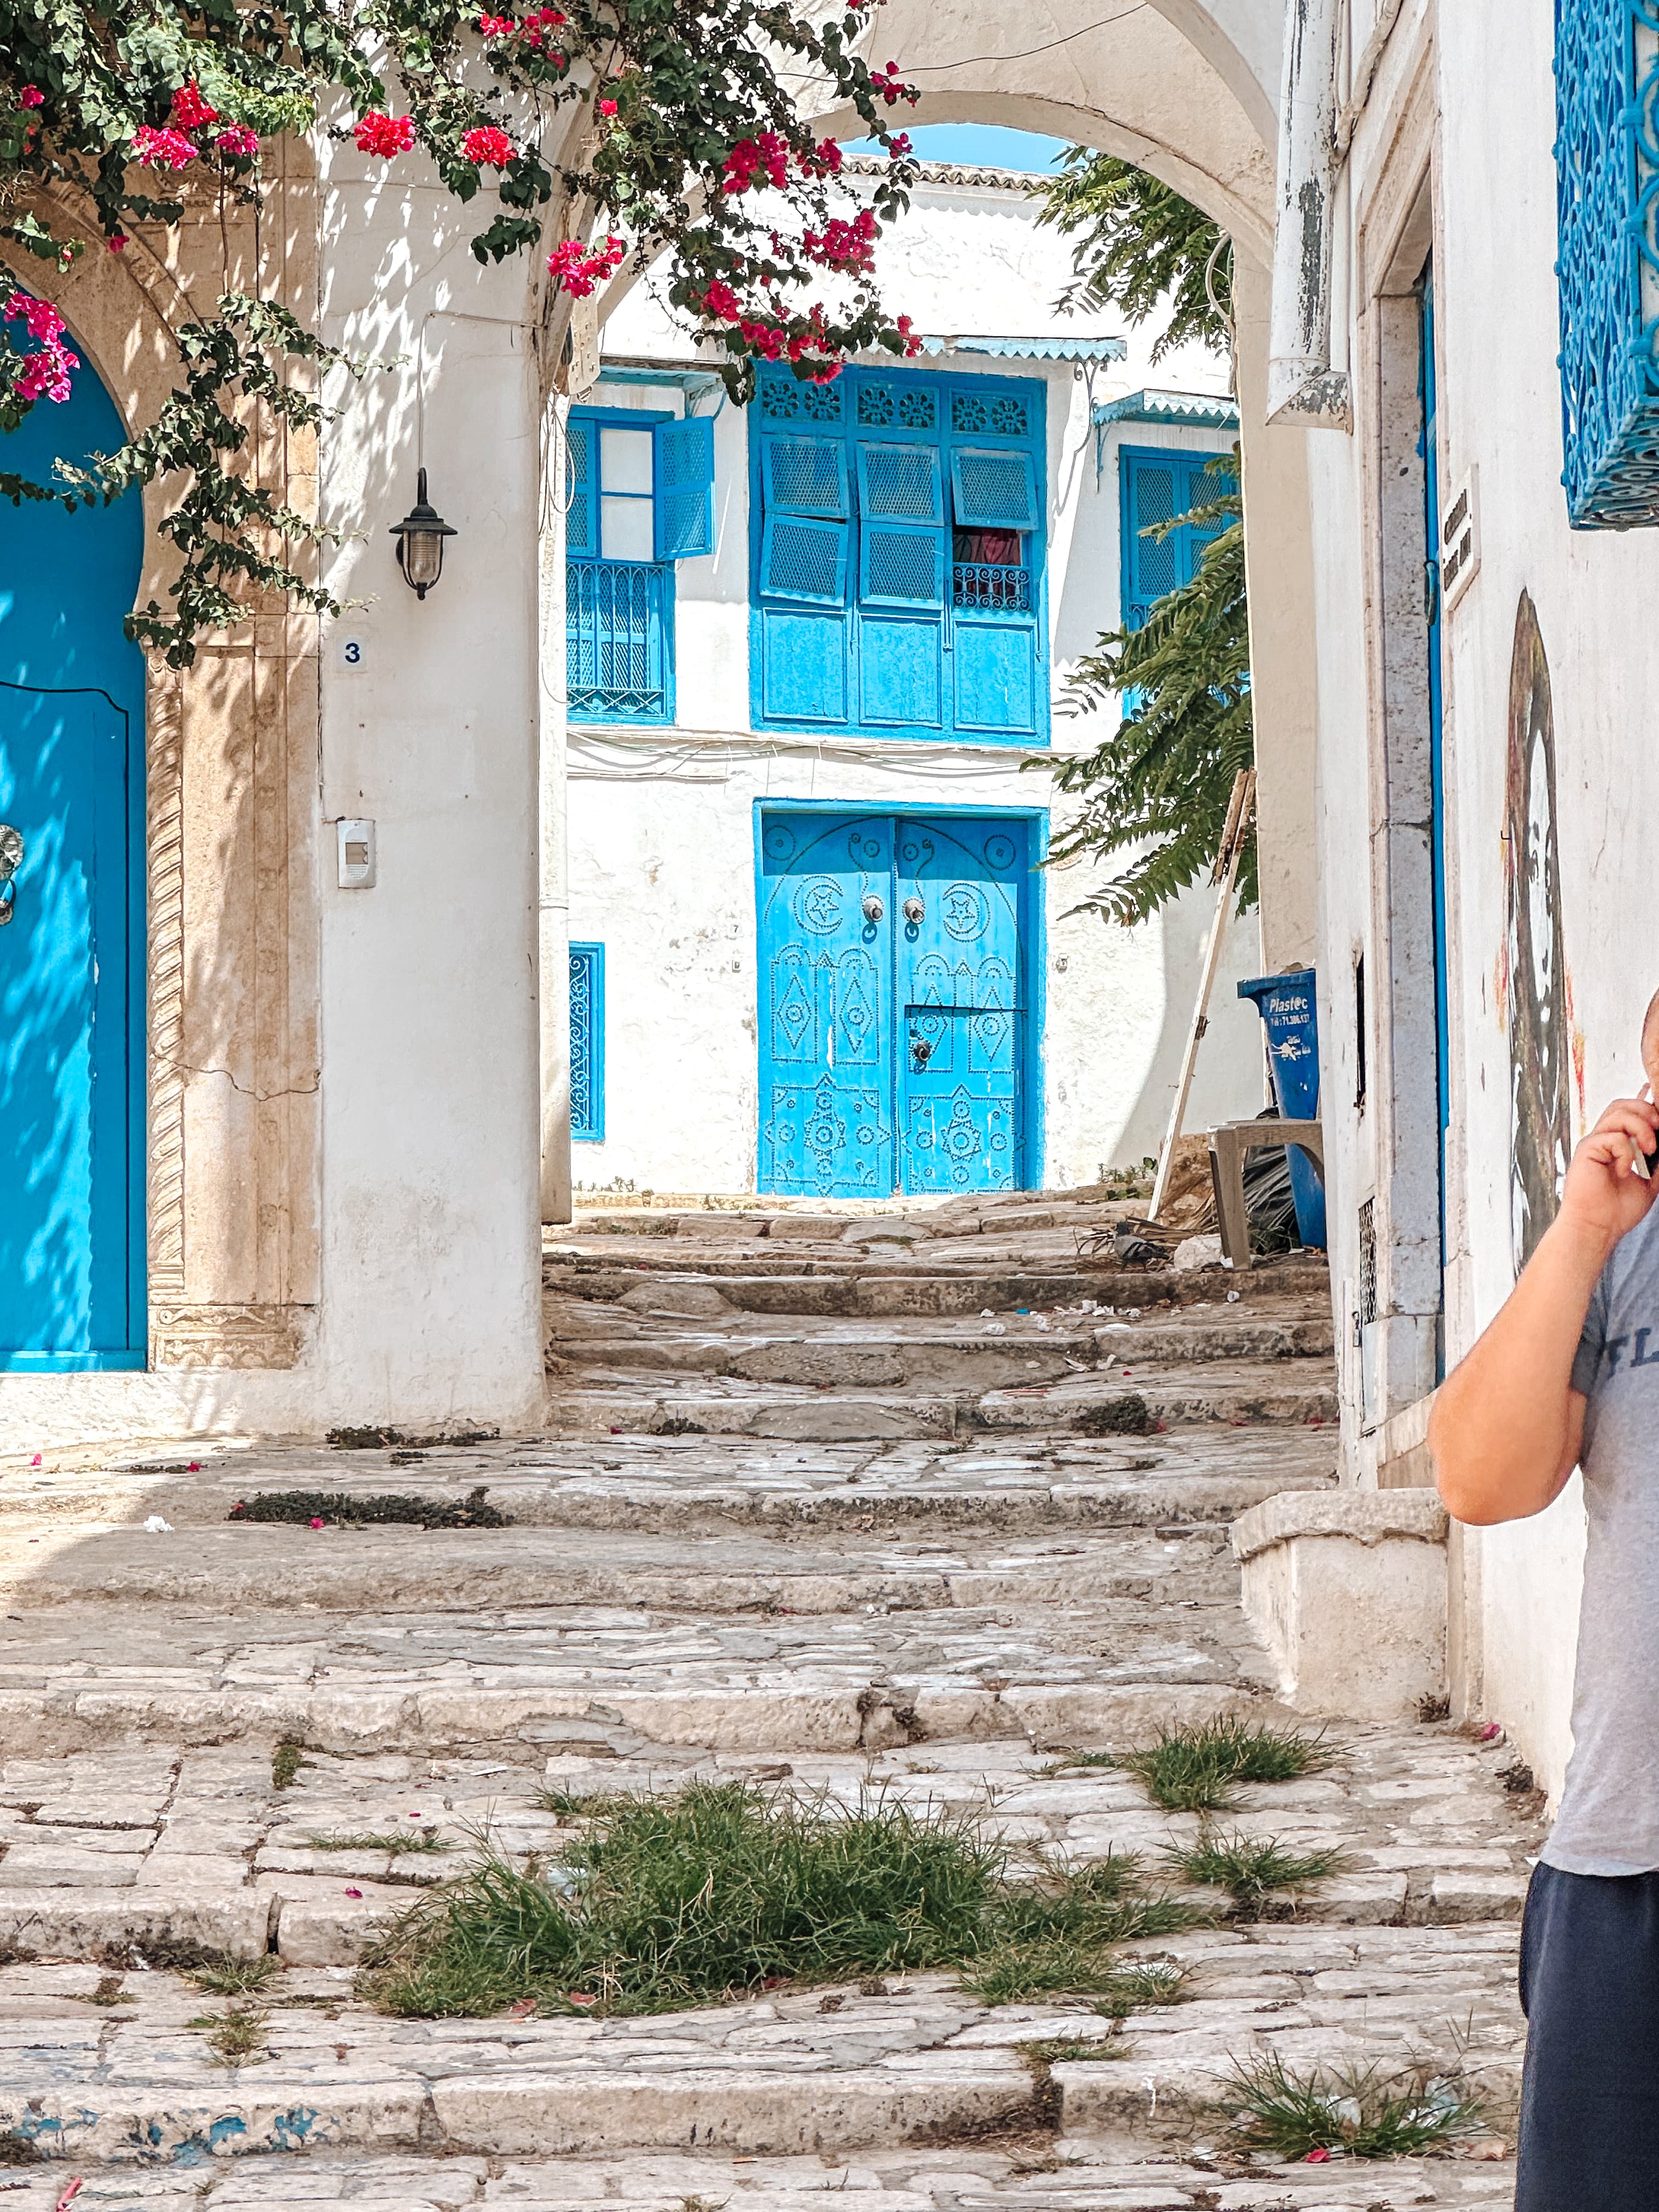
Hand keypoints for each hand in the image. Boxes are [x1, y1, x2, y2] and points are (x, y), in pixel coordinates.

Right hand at [1559, 1095, 1658, 1250]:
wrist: (1598, 1228)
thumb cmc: (1618, 1211)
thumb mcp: (1650, 1182)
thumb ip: (1658, 1163)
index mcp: (1615, 1145)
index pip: (1629, 1113)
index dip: (1645, 1107)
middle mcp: (1603, 1140)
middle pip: (1621, 1105)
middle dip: (1646, 1111)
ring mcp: (1594, 1143)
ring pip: (1618, 1114)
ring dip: (1641, 1128)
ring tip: (1650, 1150)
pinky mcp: (1587, 1150)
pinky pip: (1613, 1137)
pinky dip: (1626, 1153)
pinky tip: (1625, 1172)